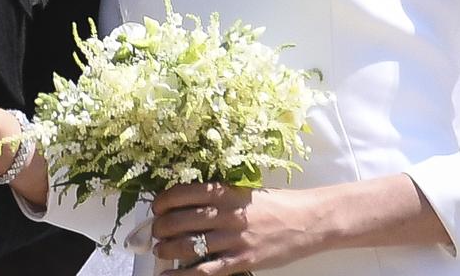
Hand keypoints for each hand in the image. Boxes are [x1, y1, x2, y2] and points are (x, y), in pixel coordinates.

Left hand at [152, 183, 320, 274]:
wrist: (305, 221)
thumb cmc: (275, 205)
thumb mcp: (245, 193)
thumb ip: (219, 198)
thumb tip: (188, 205)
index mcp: (226, 192)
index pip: (184, 193)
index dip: (164, 201)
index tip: (156, 207)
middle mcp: (226, 214)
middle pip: (181, 220)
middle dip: (161, 227)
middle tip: (154, 232)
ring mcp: (233, 239)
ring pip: (188, 244)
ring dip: (167, 249)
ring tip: (159, 251)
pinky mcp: (241, 261)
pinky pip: (205, 270)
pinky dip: (183, 275)